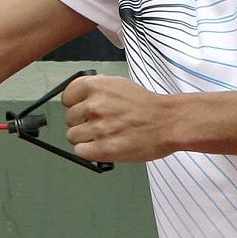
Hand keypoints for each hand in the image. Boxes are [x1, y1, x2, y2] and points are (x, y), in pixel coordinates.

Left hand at [62, 74, 176, 162]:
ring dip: (85, 139)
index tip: (81, 110)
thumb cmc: (148, 106)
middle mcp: (94, 106)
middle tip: (99, 125)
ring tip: (103, 136)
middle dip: (82, 123)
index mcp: (96, 86)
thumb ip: (98, 90)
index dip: (74, 105)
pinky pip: (80, 152)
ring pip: (73, 137)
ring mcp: (97, 128)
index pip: (67, 97)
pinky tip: (102, 147)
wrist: (169, 122)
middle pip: (69, 119)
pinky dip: (89, 152)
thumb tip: (81, 99)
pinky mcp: (103, 149)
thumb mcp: (119, 85)